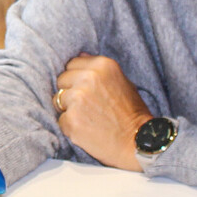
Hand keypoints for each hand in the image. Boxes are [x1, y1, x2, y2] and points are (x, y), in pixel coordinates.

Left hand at [54, 55, 153, 171]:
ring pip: (58, 99)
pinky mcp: (71, 119)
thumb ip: (99, 69)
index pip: (72, 64)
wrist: (138, 141)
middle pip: (62, 80)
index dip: (77, 78)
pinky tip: (87, 129)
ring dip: (68, 109)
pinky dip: (70, 126)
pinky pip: (60, 120)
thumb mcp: (123, 82)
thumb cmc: (132, 114)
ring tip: (88, 118)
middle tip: (87, 106)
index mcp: (101, 65)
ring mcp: (78, 98)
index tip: (86, 90)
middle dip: (70, 92)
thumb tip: (80, 55)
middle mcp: (88, 78)